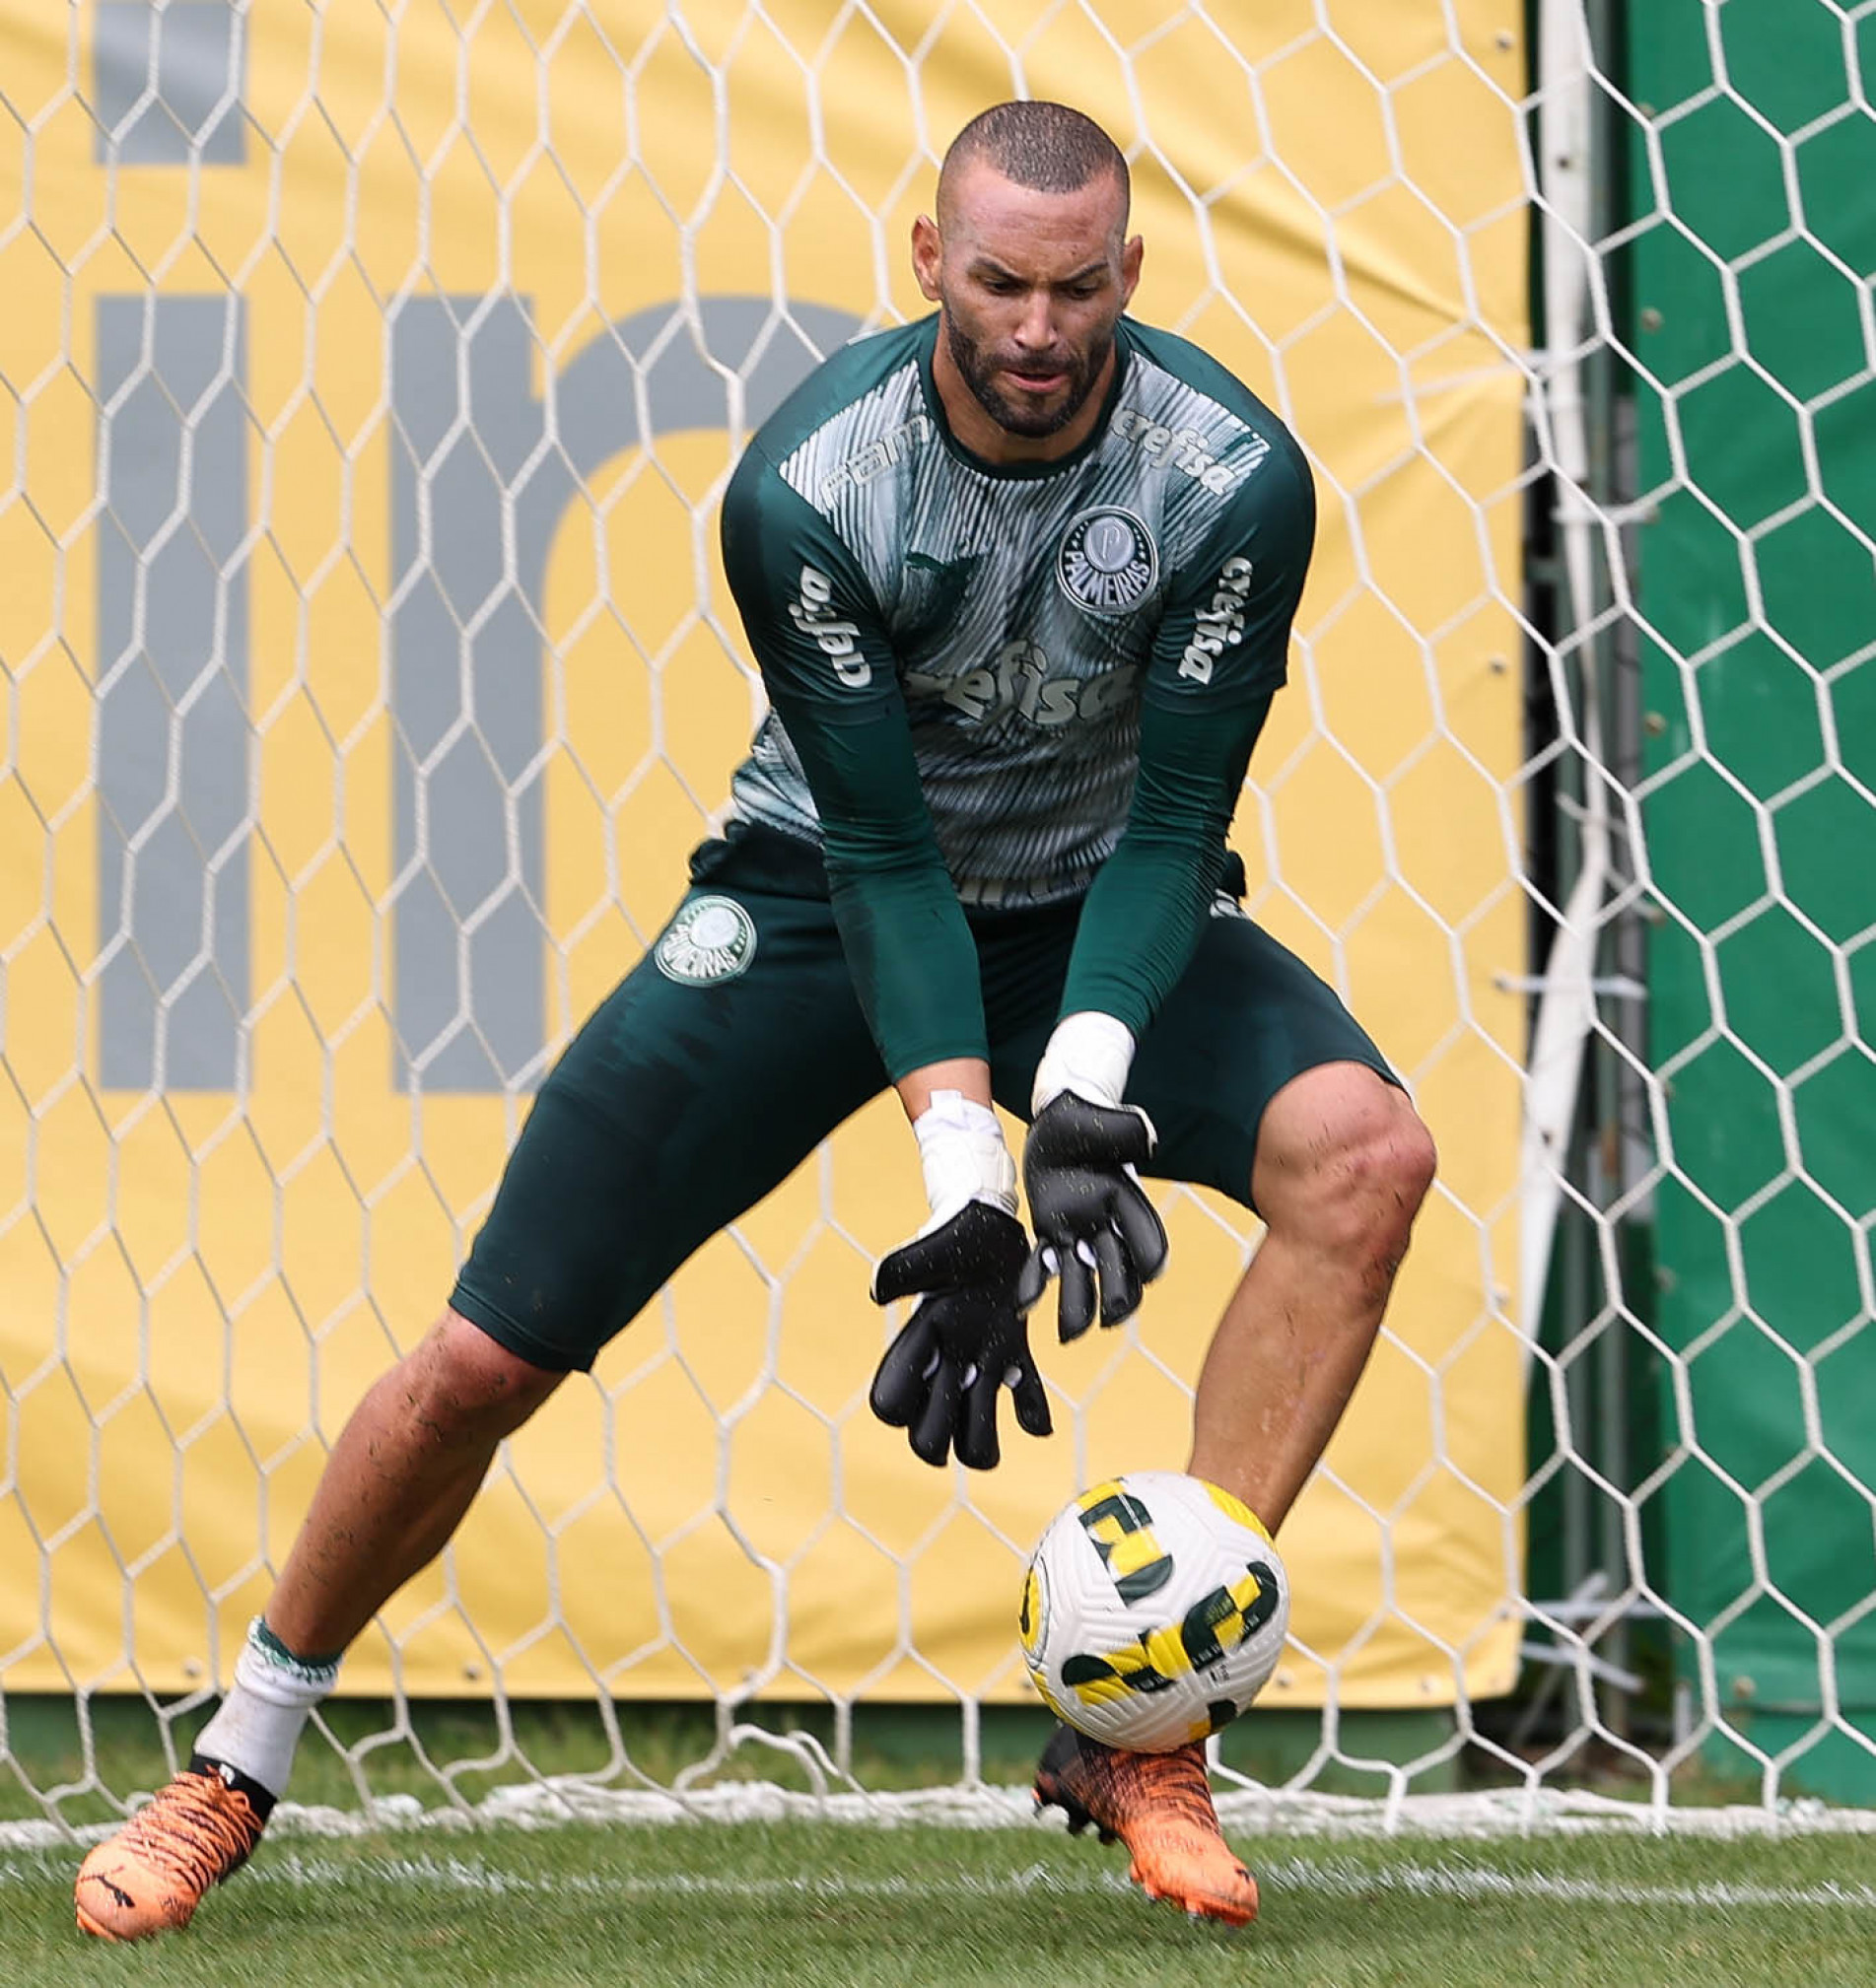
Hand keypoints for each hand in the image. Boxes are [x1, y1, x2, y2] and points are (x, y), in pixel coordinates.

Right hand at [869, 1201, 1051, 1469]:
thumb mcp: (933, 1249)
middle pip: (928, 1432)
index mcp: (922, 1340)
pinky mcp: (1011, 1350)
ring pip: (972, 1430)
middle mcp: (945, 1360)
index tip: (926, 1386)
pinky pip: (1023, 1398)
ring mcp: (979, 1359)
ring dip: (983, 1441)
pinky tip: (1039, 1420)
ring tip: (1006, 1428)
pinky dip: (1032, 1417)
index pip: (891, 1398)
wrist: (992, 1215)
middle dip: (943, 1439)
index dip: (901, 1409)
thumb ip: (905, 1268)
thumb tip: (877, 1293)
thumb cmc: (960, 1229)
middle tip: (969, 1420)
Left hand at [1016, 1090, 1168, 1340]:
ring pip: (1085, 1278)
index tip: (1153, 1274)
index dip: (1152, 1255)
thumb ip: (1129, 1131)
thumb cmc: (1087, 1117)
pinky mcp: (1052, 1231)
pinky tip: (1024, 1305)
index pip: (1148, 1236)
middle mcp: (1107, 1222)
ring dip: (1080, 1307)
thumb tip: (1147, 1139)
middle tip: (1110, 1320)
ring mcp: (1080, 1230)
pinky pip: (1046, 1264)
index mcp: (1126, 1198)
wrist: (1062, 1116)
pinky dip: (1037, 1284)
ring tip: (1068, 1334)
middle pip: (1121, 1270)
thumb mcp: (1109, 1121)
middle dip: (1119, 1297)